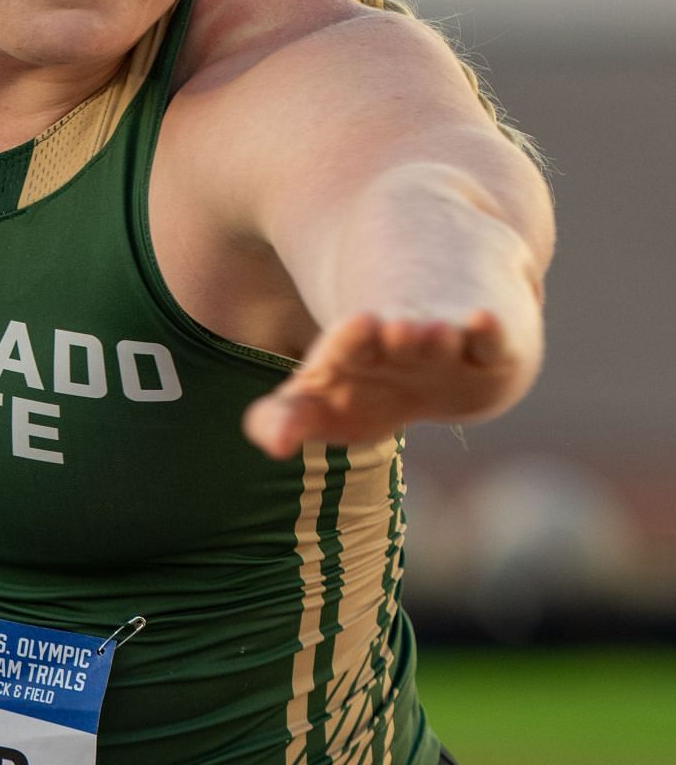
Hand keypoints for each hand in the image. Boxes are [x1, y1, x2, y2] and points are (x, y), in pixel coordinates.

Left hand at [243, 310, 527, 459]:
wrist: (434, 360)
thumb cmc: (363, 386)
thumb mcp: (318, 404)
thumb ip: (282, 420)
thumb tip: (273, 445)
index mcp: (352, 349)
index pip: (346, 345)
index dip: (351, 340)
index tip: (359, 326)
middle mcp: (398, 339)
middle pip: (397, 334)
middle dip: (397, 333)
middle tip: (396, 329)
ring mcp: (445, 343)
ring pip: (442, 336)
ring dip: (437, 336)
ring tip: (435, 333)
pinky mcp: (489, 351)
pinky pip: (491, 339)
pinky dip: (488, 330)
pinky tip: (483, 318)